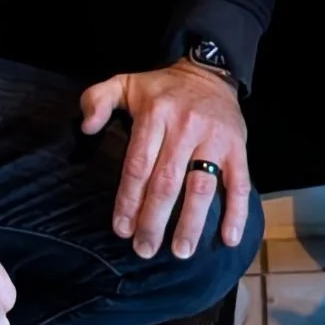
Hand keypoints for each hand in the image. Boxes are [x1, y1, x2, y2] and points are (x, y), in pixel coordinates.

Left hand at [80, 62, 250, 259]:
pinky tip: (228, 239)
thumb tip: (86, 128)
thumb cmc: (162, 88)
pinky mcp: (237, 147)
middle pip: (167, 182)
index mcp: (155, 115)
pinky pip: (239, 183)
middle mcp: (185, 127)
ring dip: (191, 223)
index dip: (128, 200)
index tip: (122, 229)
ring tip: (180, 252)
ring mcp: (214, 139)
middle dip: (154, 220)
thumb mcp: (125, 83)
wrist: (209, 73)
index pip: (138, 165)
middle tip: (145, 249)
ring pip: (201, 187)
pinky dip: (236, 212)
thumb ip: (97, 99)